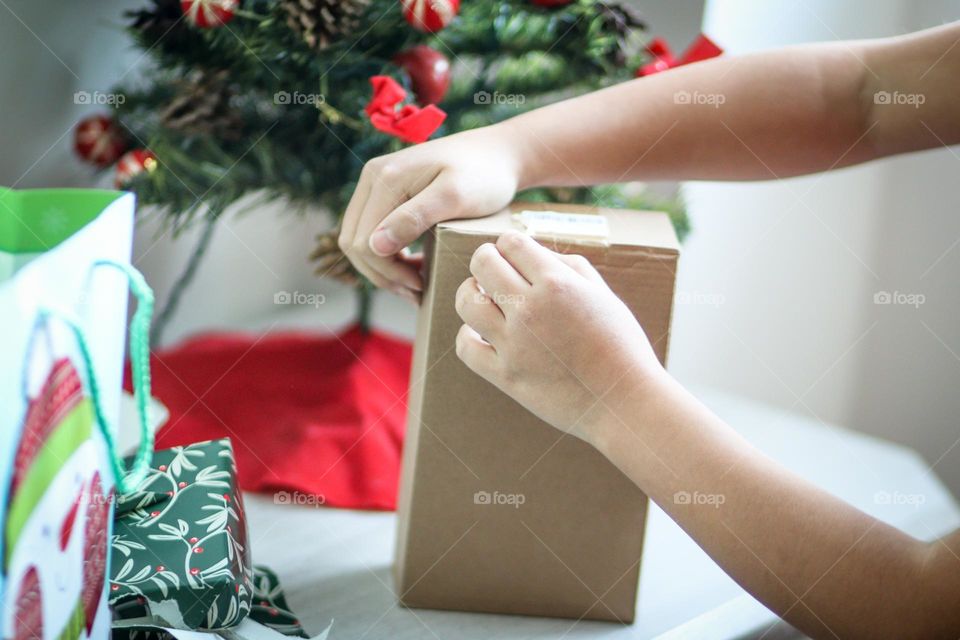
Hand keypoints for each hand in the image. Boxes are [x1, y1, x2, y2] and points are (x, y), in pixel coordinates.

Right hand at [338, 125, 520, 299]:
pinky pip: (372, 230)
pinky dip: (387, 254)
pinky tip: (414, 266)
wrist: (498, 153)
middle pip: (354, 242)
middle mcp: (372, 177)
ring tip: (415, 284)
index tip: (420, 285)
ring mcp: (377, 184)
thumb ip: (415, 217)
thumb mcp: (455, 197)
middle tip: (416, 292)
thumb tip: (374, 246)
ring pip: (359, 240)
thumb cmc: (484, 175)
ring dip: (382, 268)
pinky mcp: (386, 191)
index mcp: (384, 178)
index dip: (388, 272)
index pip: (363, 242)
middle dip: (382, 274)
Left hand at [454, 230, 666, 442]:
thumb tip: (536, 253)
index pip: (512, 243)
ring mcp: (514, 344)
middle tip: (495, 270)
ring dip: (471, 292)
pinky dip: (467, 335)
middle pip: (482, 263)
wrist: (625, 402)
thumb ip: (570, 267)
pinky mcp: (505, 375)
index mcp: (558, 284)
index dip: (510, 244)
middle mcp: (530, 310)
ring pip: (466, 301)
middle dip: (486, 260)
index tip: (515, 255)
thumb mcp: (604, 295)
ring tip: (483, 297)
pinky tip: (481, 332)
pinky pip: (465, 347)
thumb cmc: (621, 347)